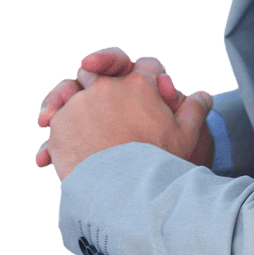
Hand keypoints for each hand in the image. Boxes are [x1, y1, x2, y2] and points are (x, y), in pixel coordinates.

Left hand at [43, 70, 213, 181]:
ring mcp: (81, 102)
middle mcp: (109, 86)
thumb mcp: (187, 135)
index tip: (149, 87)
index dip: (151, 74)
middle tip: (102, 88)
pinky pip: (54, 118)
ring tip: (69, 114)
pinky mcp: (60, 123)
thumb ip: (195, 109)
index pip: (147, 65)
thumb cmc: (158, 162)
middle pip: (102, 66)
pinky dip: (55, 129)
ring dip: (69, 97)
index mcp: (141, 84)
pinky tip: (50, 152)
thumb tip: (203, 95)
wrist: (123, 189)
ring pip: (70, 87)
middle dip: (103, 71)